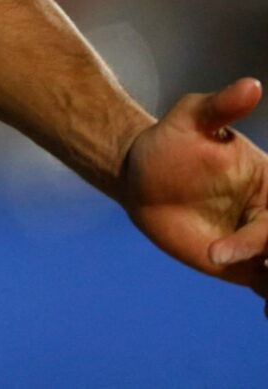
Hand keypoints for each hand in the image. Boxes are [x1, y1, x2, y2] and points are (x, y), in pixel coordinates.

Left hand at [120, 78, 267, 311]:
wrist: (141, 174)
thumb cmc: (169, 140)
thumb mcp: (192, 118)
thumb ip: (222, 106)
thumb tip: (252, 84)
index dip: (265, 233)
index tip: (237, 248)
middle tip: (262, 271)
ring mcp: (258, 242)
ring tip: (263, 292)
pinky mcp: (242, 264)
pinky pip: (267, 287)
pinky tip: (267, 311)